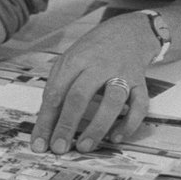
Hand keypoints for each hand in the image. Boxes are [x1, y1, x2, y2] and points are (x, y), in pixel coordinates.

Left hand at [30, 12, 155, 153]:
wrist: (129, 31)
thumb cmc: (93, 51)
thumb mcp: (70, 59)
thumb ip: (58, 87)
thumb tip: (46, 123)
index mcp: (77, 59)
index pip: (57, 91)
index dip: (46, 119)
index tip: (40, 143)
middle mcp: (99, 65)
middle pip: (80, 95)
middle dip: (67, 124)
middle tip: (59, 148)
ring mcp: (122, 73)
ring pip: (112, 101)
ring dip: (97, 126)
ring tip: (84, 147)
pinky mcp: (140, 82)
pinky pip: (139, 105)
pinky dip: (129, 124)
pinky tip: (115, 138)